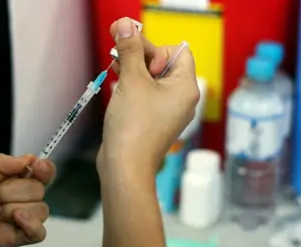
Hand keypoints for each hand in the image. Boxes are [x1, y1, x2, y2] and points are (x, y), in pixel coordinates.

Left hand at [0, 154, 55, 246]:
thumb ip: (2, 164)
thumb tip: (29, 158)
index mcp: (10, 179)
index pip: (40, 172)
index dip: (44, 168)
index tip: (37, 166)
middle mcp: (17, 198)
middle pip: (39, 189)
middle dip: (15, 190)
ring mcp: (18, 219)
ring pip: (41, 209)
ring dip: (15, 207)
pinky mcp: (16, 238)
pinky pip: (39, 233)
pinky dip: (31, 224)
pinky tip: (15, 218)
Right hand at [98, 18, 198, 174]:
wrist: (125, 167)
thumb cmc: (134, 126)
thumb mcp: (132, 81)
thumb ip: (130, 50)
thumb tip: (126, 25)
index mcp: (185, 86)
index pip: (177, 51)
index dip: (154, 46)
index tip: (131, 49)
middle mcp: (181, 98)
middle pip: (163, 64)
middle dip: (140, 55)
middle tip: (118, 48)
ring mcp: (167, 111)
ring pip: (152, 79)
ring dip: (134, 69)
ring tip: (115, 63)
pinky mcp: (152, 120)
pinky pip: (146, 95)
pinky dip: (133, 85)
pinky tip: (117, 80)